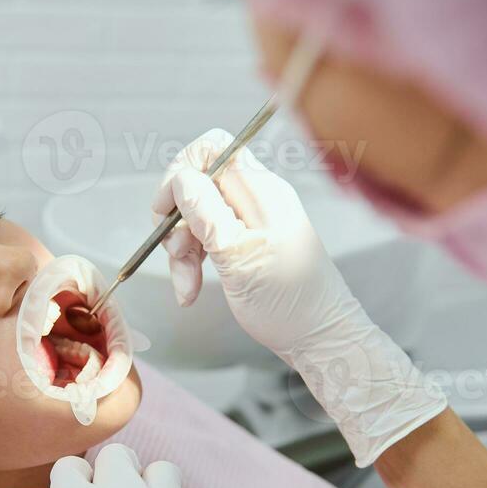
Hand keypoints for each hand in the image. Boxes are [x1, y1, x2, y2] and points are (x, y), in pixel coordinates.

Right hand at [153, 130, 447, 465]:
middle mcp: (258, 197)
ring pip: (199, 215)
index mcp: (260, 191)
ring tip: (187, 286)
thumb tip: (180, 177)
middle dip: (178, 222)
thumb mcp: (237, 257)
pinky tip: (193, 288)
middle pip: (198, 185)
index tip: (165, 211)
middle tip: (178, 257)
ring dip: (184, 250)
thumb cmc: (289, 303)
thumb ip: (206, 212)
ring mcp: (255, 218)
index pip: (210, 150)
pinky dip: (196, 260)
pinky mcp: (251, 240)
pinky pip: (212, 237)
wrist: (321, 337)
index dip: (179, 173)